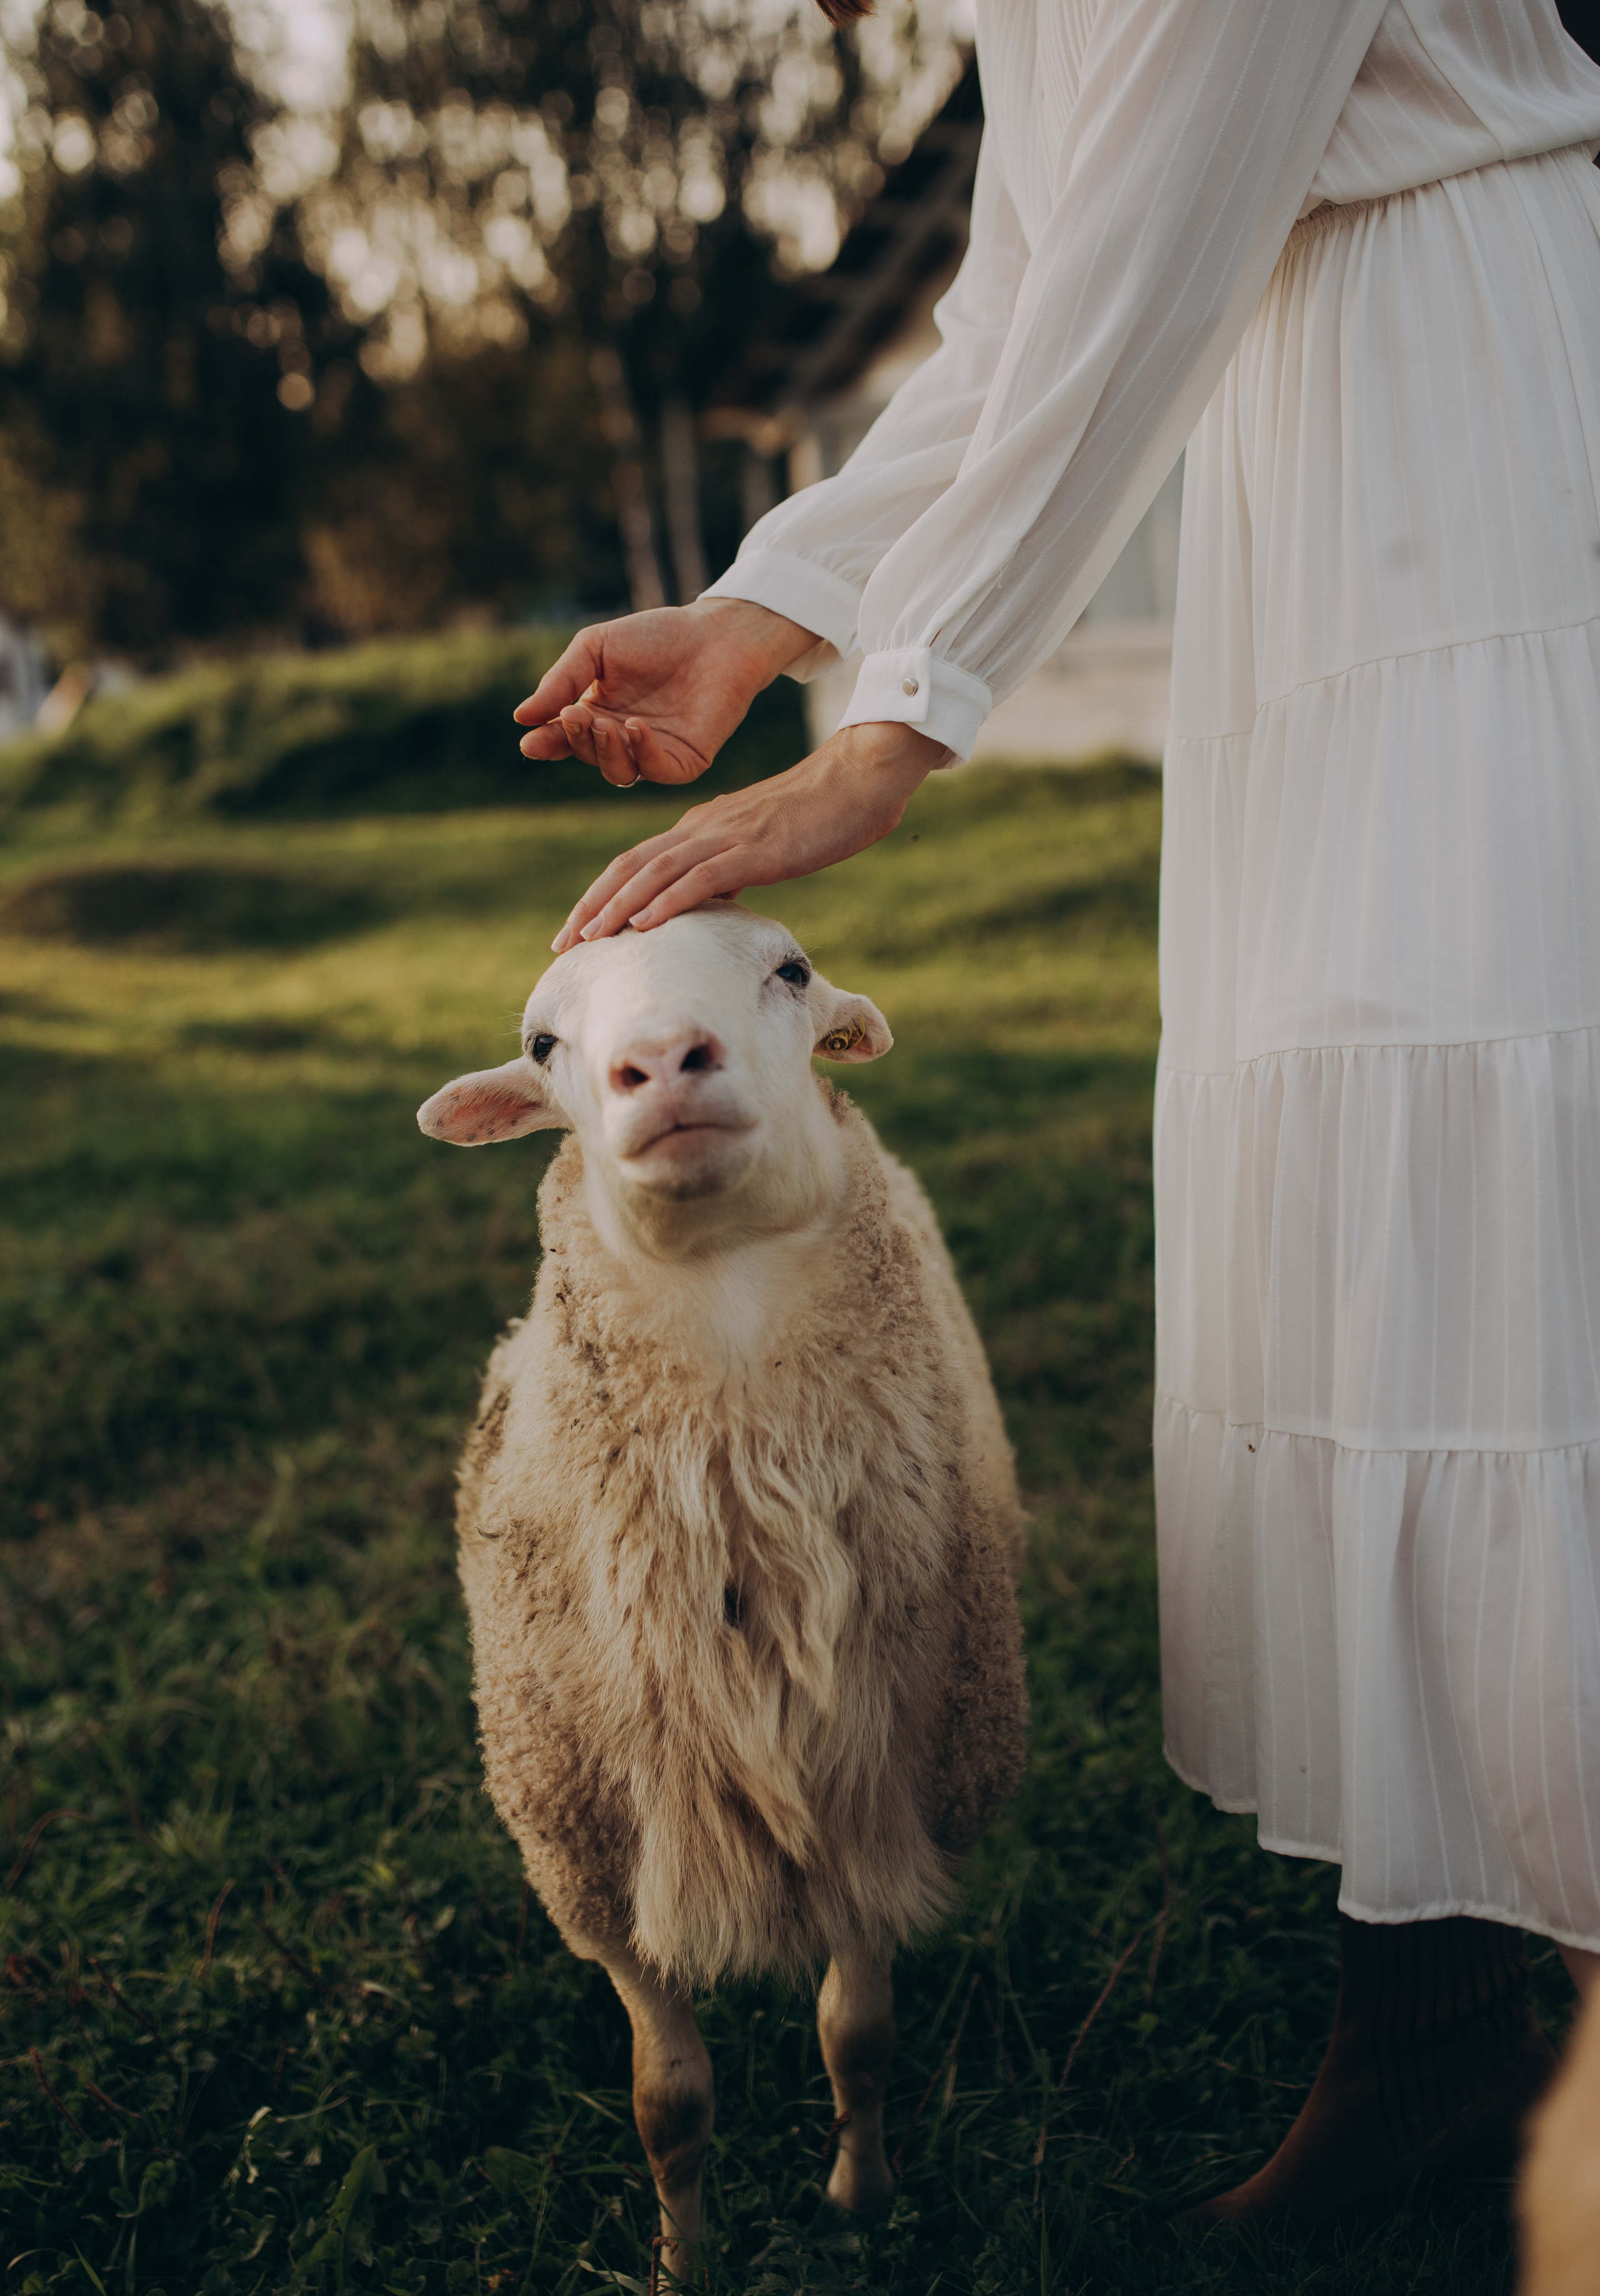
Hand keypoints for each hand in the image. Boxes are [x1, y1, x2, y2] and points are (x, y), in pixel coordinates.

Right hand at [514, 599, 819, 789]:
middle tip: (574, 715)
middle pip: (589, 756)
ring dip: (604, 752)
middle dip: (577, 739)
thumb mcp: (596, 648)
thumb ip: (561, 680)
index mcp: (597, 713)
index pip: (565, 738)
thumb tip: (522, 717)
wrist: (716, 633)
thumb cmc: (657, 635)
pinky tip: (635, 728)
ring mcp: (654, 752)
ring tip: (603, 724)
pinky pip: (657, 770)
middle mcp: (622, 739)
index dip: (547, 743)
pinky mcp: (685, 760)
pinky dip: (642, 754)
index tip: (530, 743)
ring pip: (619, 772)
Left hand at [551, 721, 945, 949]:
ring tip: (588, 941)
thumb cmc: (820, 814)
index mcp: (701, 827)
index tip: (576, 932)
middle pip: (630, 866)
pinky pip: (702, 877)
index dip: (600, 895)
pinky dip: (668, 901)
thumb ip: (731, 867)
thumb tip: (710, 900)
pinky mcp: (757, 850)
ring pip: (655, 872)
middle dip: (592, 907)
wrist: (859, 779)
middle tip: (561, 946)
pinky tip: (645, 924)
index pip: (635, 862)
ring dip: (617, 908)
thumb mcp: (763, 845)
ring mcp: (728, 837)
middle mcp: (702, 828)